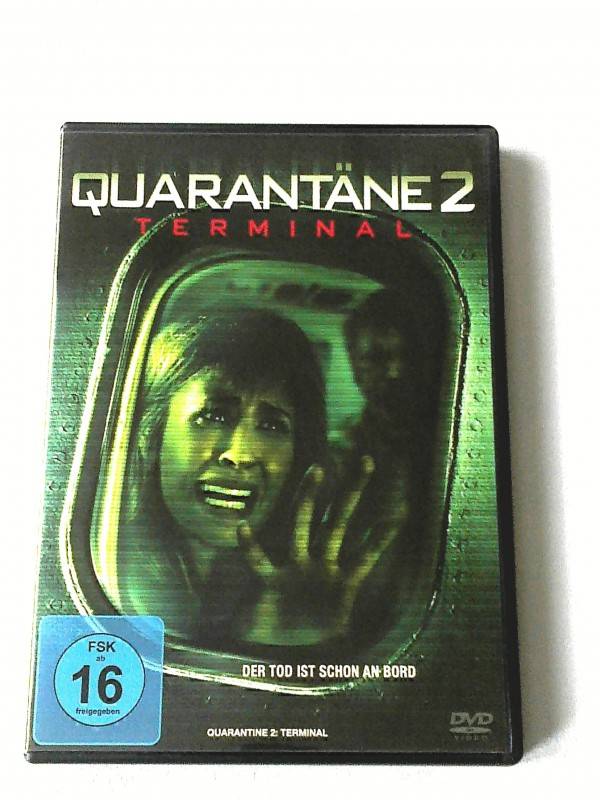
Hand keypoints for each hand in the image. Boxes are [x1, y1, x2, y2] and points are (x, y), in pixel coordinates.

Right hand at [236, 456, 397, 645]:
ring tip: (317, 470)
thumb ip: (354, 635)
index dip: (382, 534)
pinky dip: (250, 549)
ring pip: (302, 526)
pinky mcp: (271, 582)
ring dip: (308, 498)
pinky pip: (260, 563)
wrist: (274, 657)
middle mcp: (319, 567)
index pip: (366, 553)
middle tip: (367, 462)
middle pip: (338, 522)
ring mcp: (295, 570)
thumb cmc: (308, 645)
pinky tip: (243, 529)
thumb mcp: (341, 642)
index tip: (403, 510)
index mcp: (339, 581)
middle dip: (353, 493)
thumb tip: (370, 643)